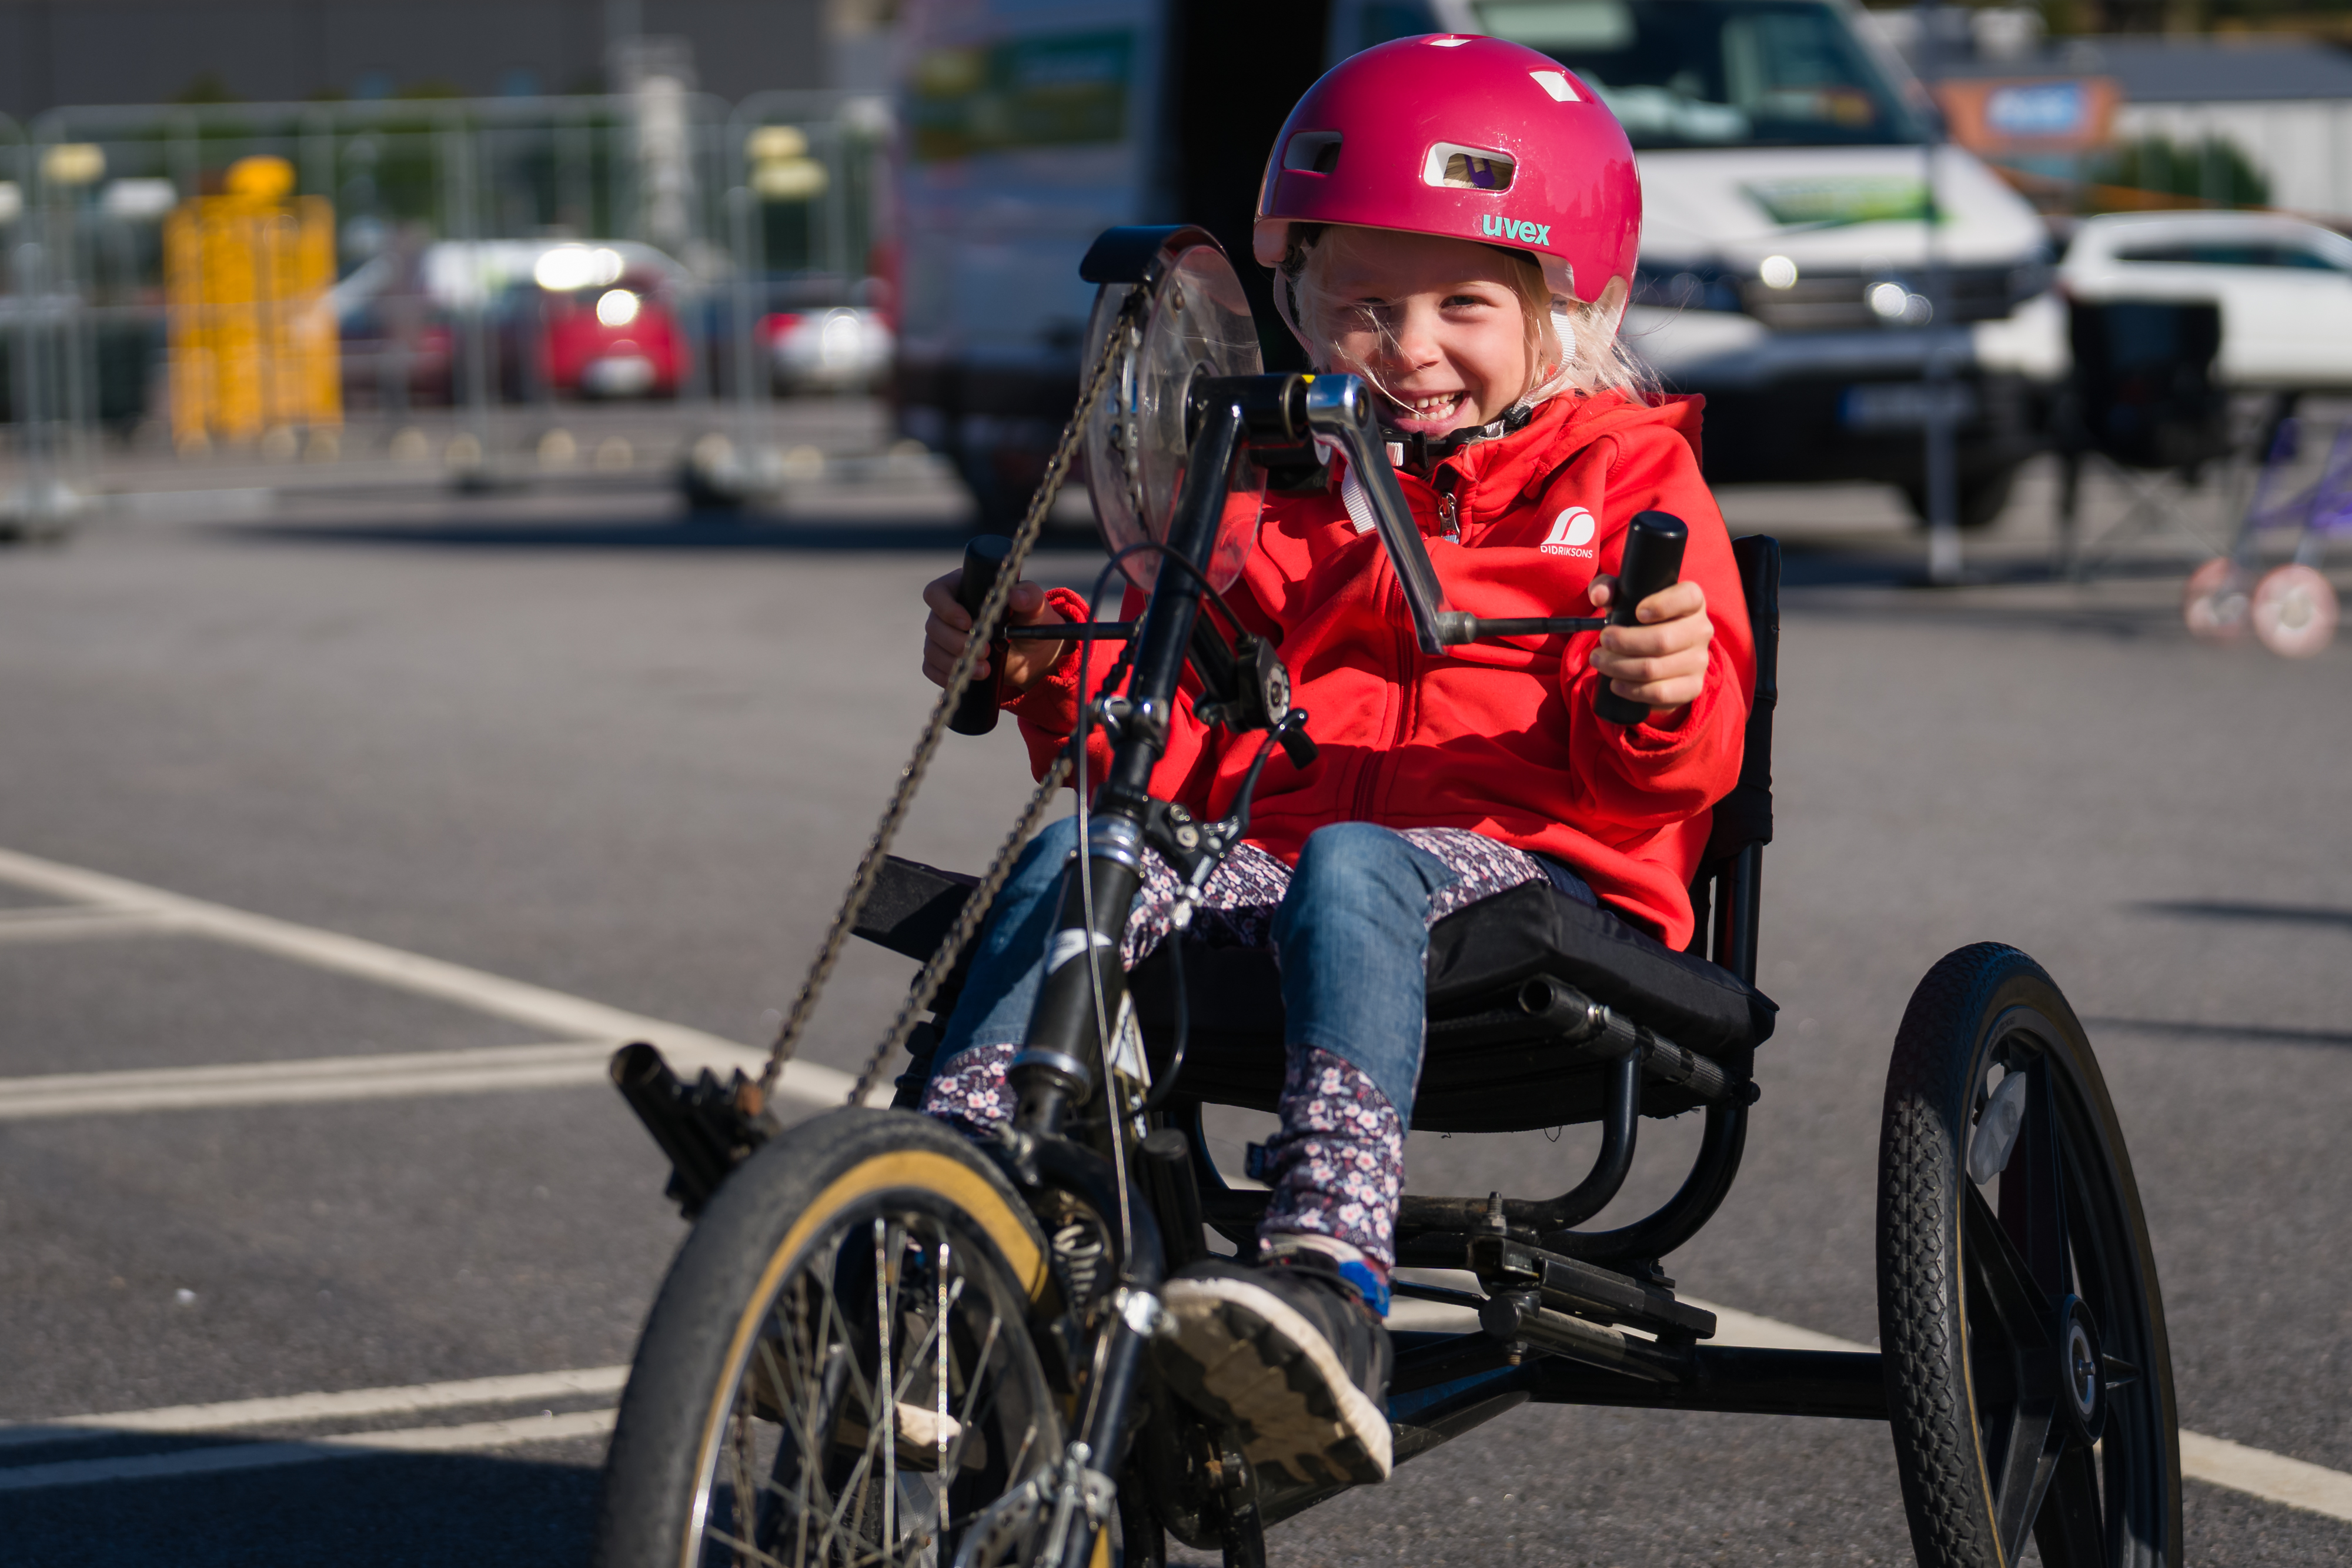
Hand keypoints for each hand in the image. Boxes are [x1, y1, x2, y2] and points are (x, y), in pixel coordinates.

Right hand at [921, 571, 1069, 694]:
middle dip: (956, 642)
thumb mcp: (1035, 608)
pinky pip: (931, 668)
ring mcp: (944, 637)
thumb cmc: (1032, 622)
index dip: (945, 607)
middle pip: (933, 625)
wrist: (1034, 654)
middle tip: (984, 650)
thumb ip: (1029, 596)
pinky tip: (966, 678)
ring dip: (954, 662)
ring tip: (984, 669)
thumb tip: (1016, 595)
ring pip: (931, 649)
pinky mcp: (945, 659)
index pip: (937, 592)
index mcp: (963, 589)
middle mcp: (948, 612)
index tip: (967, 622)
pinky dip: (946, 676)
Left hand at [1586, 576, 1711, 724]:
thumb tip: (1600, 596)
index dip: (1662, 605)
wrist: (1658, 654)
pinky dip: (1632, 690)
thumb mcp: (1623, 598)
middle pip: (1662, 640)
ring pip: (1654, 668)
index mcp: (1692, 601)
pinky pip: (1660, 693)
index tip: (1637, 612)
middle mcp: (1701, 630)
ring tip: (1600, 661)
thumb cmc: (1638, 619)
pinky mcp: (1692, 687)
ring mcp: (1699, 660)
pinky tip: (1616, 683)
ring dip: (1619, 667)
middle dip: (1624, 642)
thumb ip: (1607, 588)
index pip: (1688, 597)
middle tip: (1603, 641)